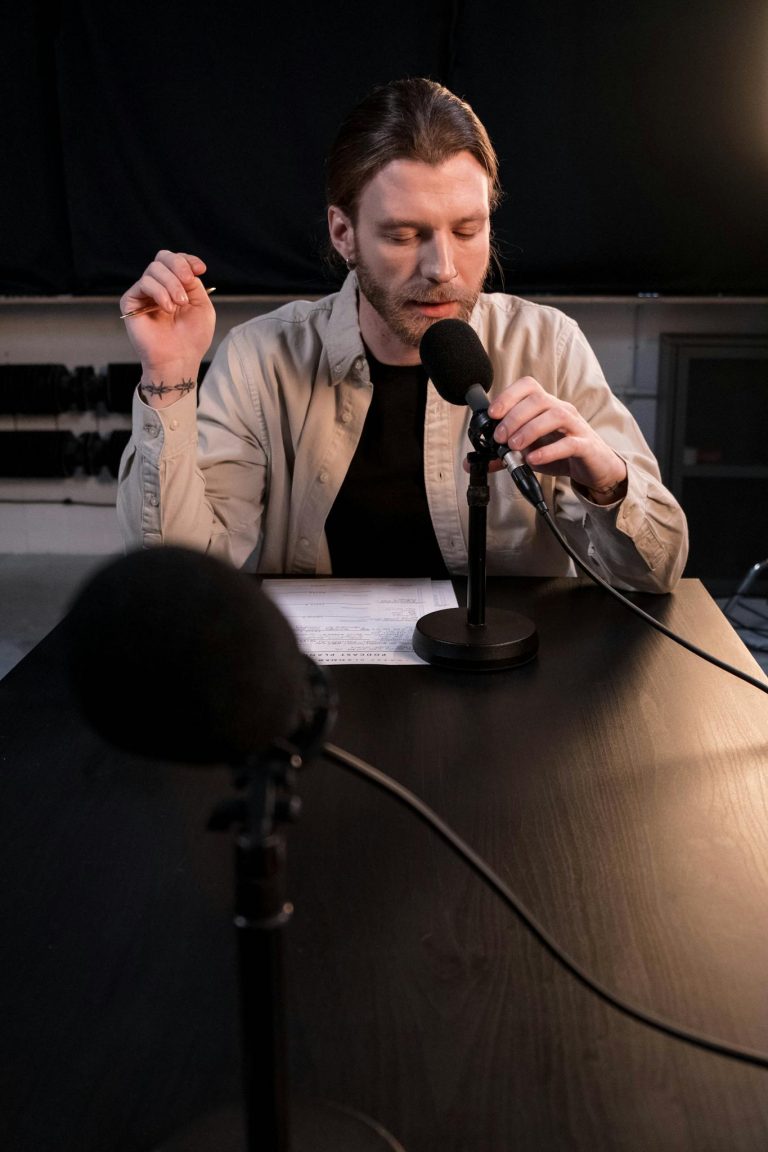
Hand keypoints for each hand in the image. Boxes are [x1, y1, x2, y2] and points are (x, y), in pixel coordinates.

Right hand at [120, 251, 216, 403]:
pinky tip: (167, 309)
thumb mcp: (203, 306)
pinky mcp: (131, 302)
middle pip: (163, 258)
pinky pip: (144, 283)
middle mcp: (158, 288)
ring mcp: (144, 294)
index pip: (176, 261)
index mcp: (175, 286)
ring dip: (171, 284)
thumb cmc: (192, 338)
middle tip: (189, 282)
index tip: (201, 269)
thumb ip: (193, 284)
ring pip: (154, 269)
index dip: (188, 260)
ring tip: (179, 305)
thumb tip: (184, 269)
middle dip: (179, 267)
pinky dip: (159, 292)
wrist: (179, 360)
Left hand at [482, 376, 627, 502]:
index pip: (529, 386)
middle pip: (538, 399)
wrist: (595, 468)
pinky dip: (549, 450)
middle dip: (514, 417)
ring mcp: (576, 426)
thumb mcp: (530, 452)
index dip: (509, 395)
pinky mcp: (586, 446)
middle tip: (500, 437)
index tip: (493, 413)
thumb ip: (504, 455)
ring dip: (530, 430)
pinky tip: (534, 459)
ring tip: (514, 446)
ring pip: (555, 415)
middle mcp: (562, 410)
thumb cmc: (562, 453)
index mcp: (547, 406)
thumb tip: (474, 461)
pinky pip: (569, 443)